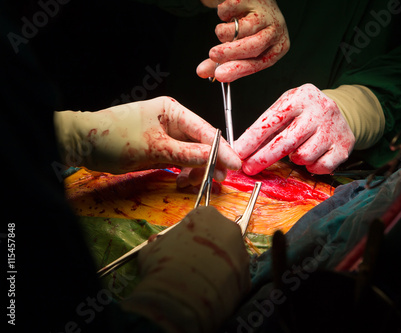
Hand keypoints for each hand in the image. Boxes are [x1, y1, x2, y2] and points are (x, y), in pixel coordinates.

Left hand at [54, 97, 240, 184]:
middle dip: (210, 162)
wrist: (84, 145)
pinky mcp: (161, 149)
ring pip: (193, 154)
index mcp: (173, 111)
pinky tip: (182, 181)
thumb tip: (215, 158)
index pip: (205, 130)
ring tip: (190, 183)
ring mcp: (167, 135)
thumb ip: (187, 154)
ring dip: (196, 170)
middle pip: (202, 143)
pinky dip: (185, 171)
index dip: (221, 149)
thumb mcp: (154, 148)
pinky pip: (181, 160)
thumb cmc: (115, 137)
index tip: (235, 165)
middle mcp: (173, 121)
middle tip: (217, 180)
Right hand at [121, 206, 249, 332]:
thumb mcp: (151, 250)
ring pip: (228, 258)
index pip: (198, 221)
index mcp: (205, 215)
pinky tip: (210, 297)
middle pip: (217, 237)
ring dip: (217, 268)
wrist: (184, 295)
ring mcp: (242, 252)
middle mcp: (229, 228)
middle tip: (190, 267)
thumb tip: (155, 244)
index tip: (180, 249)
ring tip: (200, 285)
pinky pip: (234, 280)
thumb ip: (157, 245)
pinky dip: (224, 287)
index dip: (187, 236)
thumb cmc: (165, 263)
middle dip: (206, 250)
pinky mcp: (248, 276)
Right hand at [197, 0, 289, 81]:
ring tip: (223, 30)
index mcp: (278, 47)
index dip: (238, 69)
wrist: (254, 2)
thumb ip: (225, 62)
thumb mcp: (243, 50)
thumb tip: (203, 73)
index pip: (259, 63)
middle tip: (213, 55)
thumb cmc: (251, 31)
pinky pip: (229, 9)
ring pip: (239, 28)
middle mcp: (276, 30)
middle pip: (254, 46)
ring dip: (223, 32)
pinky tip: (230, 13)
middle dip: (231, 52)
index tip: (219, 75)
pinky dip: (222, 13)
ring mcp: (265, 12)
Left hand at [234, 84, 355, 174]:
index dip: (252, 139)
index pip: (272, 121)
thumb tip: (243, 149)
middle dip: (263, 157)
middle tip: (249, 168)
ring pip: (303, 156)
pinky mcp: (344, 145)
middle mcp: (320, 110)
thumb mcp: (286, 108)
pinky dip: (311, 166)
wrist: (341, 112)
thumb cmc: (305, 112)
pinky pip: (319, 166)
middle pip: (285, 142)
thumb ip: (267, 126)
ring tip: (297, 149)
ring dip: (294, 158)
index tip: (238, 152)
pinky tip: (312, 155)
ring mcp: (333, 128)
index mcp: (300, 97)